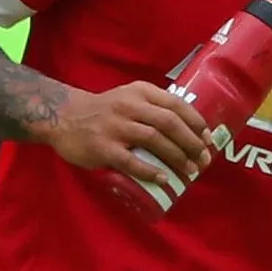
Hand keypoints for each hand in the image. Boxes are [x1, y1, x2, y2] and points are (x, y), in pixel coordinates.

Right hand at [41, 82, 211, 191]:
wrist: (63, 117)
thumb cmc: (104, 111)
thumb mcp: (130, 97)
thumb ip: (153, 107)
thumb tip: (188, 130)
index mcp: (140, 92)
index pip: (176, 104)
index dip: (196, 123)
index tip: (208, 139)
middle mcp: (130, 106)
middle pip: (170, 123)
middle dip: (192, 143)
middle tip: (203, 159)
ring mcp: (115, 127)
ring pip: (154, 140)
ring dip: (177, 157)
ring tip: (190, 171)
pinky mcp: (103, 147)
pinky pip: (130, 161)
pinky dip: (150, 170)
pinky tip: (163, 179)